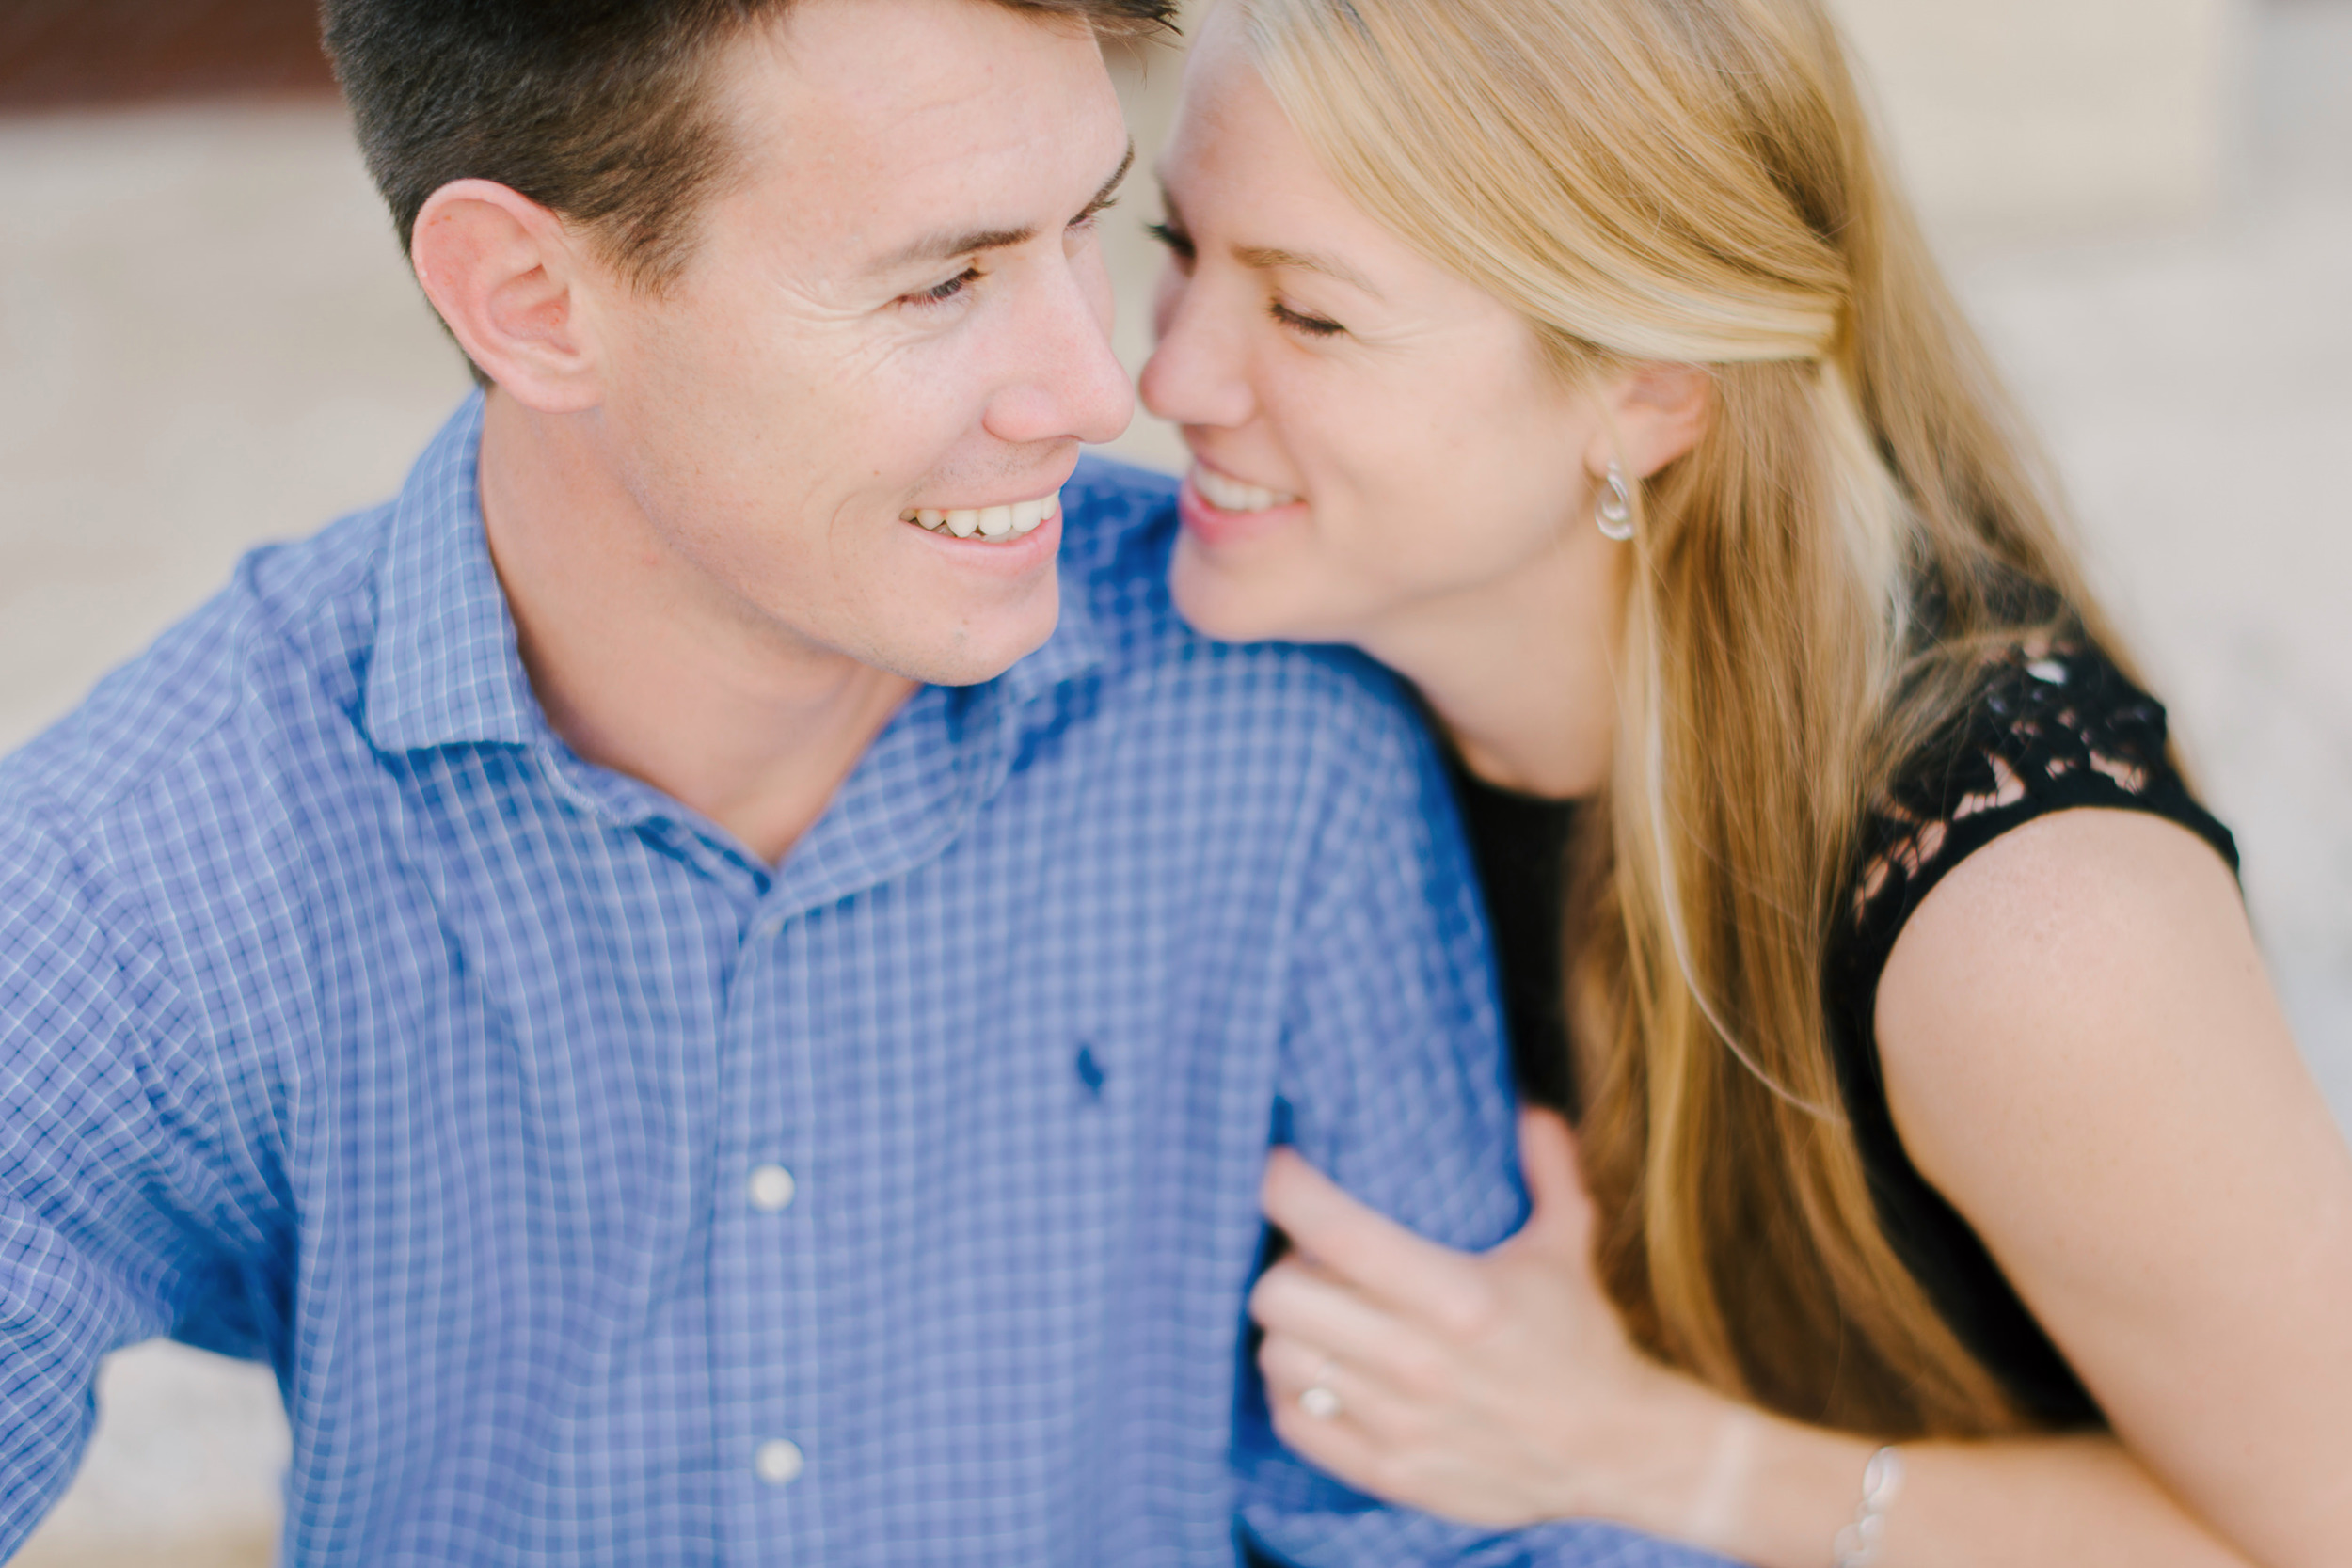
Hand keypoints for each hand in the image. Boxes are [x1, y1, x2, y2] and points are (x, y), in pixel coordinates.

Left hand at [1251, 1109, 1714, 1529]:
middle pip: (1280, 1296)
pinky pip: (1294, 1422)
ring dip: (1287, 1328)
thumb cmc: (1585, 1339)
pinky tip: (1322, 1370)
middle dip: (1280, 1262)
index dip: (1286, 1189)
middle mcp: (1421, 1363)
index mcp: (1461, 1298)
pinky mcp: (1390, 1474)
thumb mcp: (1569, 1243)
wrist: (1619, 1454)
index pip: (1336, 1232)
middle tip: (1307, 1255)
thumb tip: (1529, 1104)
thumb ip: (1548, 1167)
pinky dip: (1292, 1392)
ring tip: (1316, 1313)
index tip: (1278, 1166)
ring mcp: (1400, 1425)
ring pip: (1278, 1358)